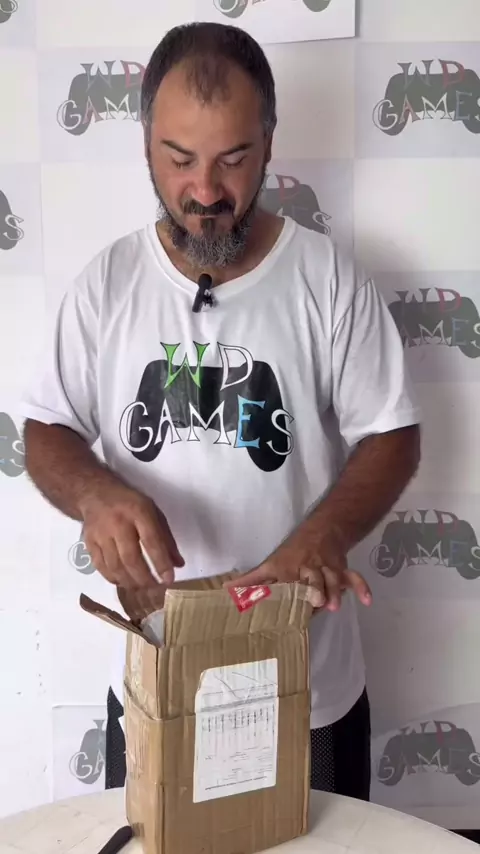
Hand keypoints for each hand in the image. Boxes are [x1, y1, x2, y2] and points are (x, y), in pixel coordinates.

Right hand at [79, 481, 183, 588]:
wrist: (96, 493)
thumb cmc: (130, 504)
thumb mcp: (154, 513)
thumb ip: (167, 538)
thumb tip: (178, 565)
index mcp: (138, 512)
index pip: (151, 541)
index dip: (161, 563)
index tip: (169, 579)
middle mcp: (118, 523)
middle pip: (131, 558)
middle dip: (144, 578)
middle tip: (155, 588)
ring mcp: (101, 533)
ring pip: (115, 565)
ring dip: (130, 582)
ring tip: (141, 589)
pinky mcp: (89, 542)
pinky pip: (100, 566)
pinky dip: (113, 578)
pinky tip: (123, 582)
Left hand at [226, 525, 370, 611]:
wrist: (323, 530)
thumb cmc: (292, 553)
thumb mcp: (270, 565)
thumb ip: (251, 581)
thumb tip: (224, 591)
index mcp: (289, 569)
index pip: (287, 581)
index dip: (286, 591)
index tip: (284, 602)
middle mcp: (308, 568)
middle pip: (312, 577)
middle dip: (315, 588)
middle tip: (316, 601)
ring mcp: (327, 568)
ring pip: (332, 578)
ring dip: (335, 590)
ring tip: (334, 606)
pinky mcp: (342, 569)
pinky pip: (353, 577)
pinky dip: (361, 587)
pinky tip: (367, 600)